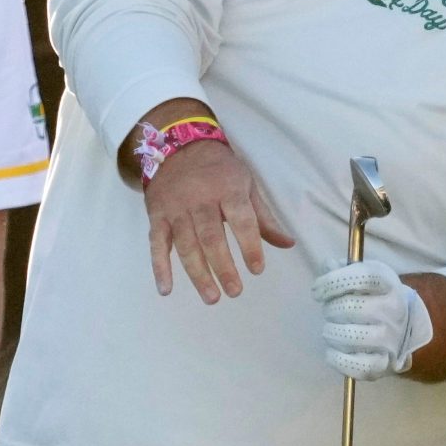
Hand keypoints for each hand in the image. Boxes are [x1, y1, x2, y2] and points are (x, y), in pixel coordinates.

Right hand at [143, 137, 292, 301]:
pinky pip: (156, 244)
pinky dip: (159, 267)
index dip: (250, 245)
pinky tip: (166, 289)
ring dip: (198, 273)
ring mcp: (175, 210)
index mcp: (227, 190)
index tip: (257, 269)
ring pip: (185, 245)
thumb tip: (288, 244)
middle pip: (211, 237)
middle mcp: (200, 201)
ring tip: (212, 297)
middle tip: (235, 292)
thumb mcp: (246, 185)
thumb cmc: (220, 170)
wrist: (178, 148)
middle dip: (223, 267)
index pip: (241, 220)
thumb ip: (265, 217)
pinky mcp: (157, 217)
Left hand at [311, 258, 432, 379]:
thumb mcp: (364, 277)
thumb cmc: (375, 298)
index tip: (318, 291)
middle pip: (351, 308)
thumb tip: (327, 266)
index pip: (362, 277)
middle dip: (330, 309)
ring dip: (331, 332)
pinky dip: (336, 358)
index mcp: (388, 284)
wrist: (404, 329)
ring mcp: (390, 340)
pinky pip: (355, 366)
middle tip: (330, 311)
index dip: (333, 282)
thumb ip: (343, 269)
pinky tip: (333, 351)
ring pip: (350, 336)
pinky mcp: (382, 365)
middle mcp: (392, 311)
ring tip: (332, 329)